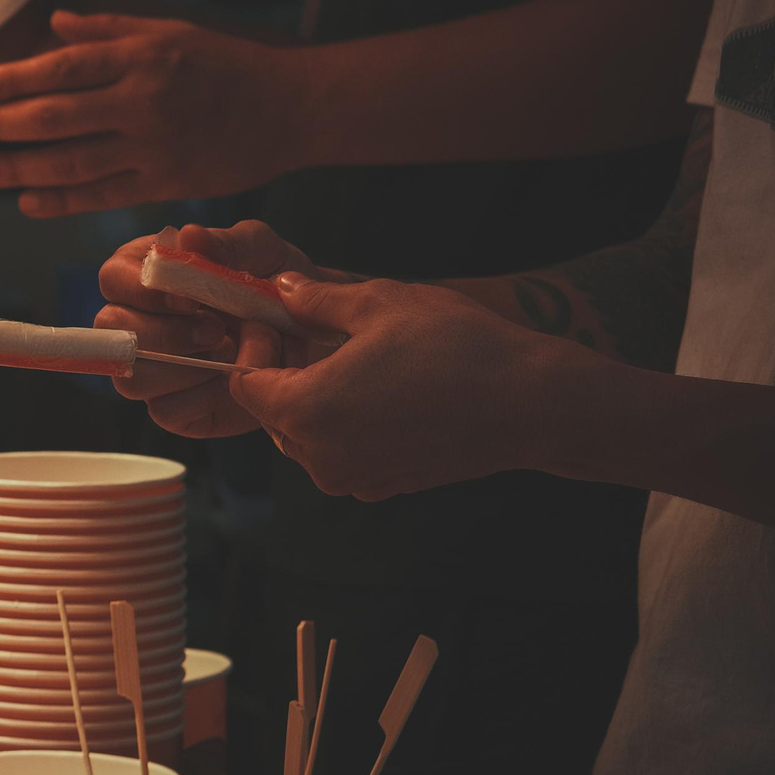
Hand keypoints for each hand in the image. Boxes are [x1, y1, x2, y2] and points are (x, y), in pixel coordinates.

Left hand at [0, 12, 299, 215]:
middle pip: (57, 116)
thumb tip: (54, 25)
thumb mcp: (168, 31)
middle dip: (3, 124)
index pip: (63, 69)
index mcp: (141, 57)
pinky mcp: (166, 183)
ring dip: (21, 168)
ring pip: (73, 161)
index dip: (15, 79)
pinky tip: (28, 201)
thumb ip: (108, 30)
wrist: (289, 107)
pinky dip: (61, 200)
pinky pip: (103, 195)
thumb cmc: (224, 64)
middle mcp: (143, 101)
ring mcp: (154, 147)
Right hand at [94, 221, 328, 437]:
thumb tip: (189, 235)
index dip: (141, 289)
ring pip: (131, 377)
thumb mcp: (264, 255)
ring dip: (182, 368)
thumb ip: (229, 244)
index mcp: (148, 276)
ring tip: (227, 356)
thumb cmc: (278, 288)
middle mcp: (139, 322)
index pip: (112, 278)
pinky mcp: (174, 408)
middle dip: (163, 333)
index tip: (189, 298)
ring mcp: (153, 369)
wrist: (314, 340)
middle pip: (111, 331)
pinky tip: (231, 381)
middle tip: (215, 330)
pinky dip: (203, 397)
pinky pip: (165, 410)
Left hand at [228, 275, 580, 499]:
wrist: (530, 403)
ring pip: (303, 436)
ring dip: (312, 399)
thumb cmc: (456, 345)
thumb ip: (316, 299)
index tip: (280, 320)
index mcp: (307, 410)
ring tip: (346, 358)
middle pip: (270, 412)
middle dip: (280, 373)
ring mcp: (351, 479)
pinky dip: (343, 425)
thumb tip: (281, 287)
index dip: (255, 347)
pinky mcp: (382, 488)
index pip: (244, 383)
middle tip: (310, 333)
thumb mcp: (379, 303)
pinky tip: (378, 390)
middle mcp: (320, 457)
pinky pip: (338, 454)